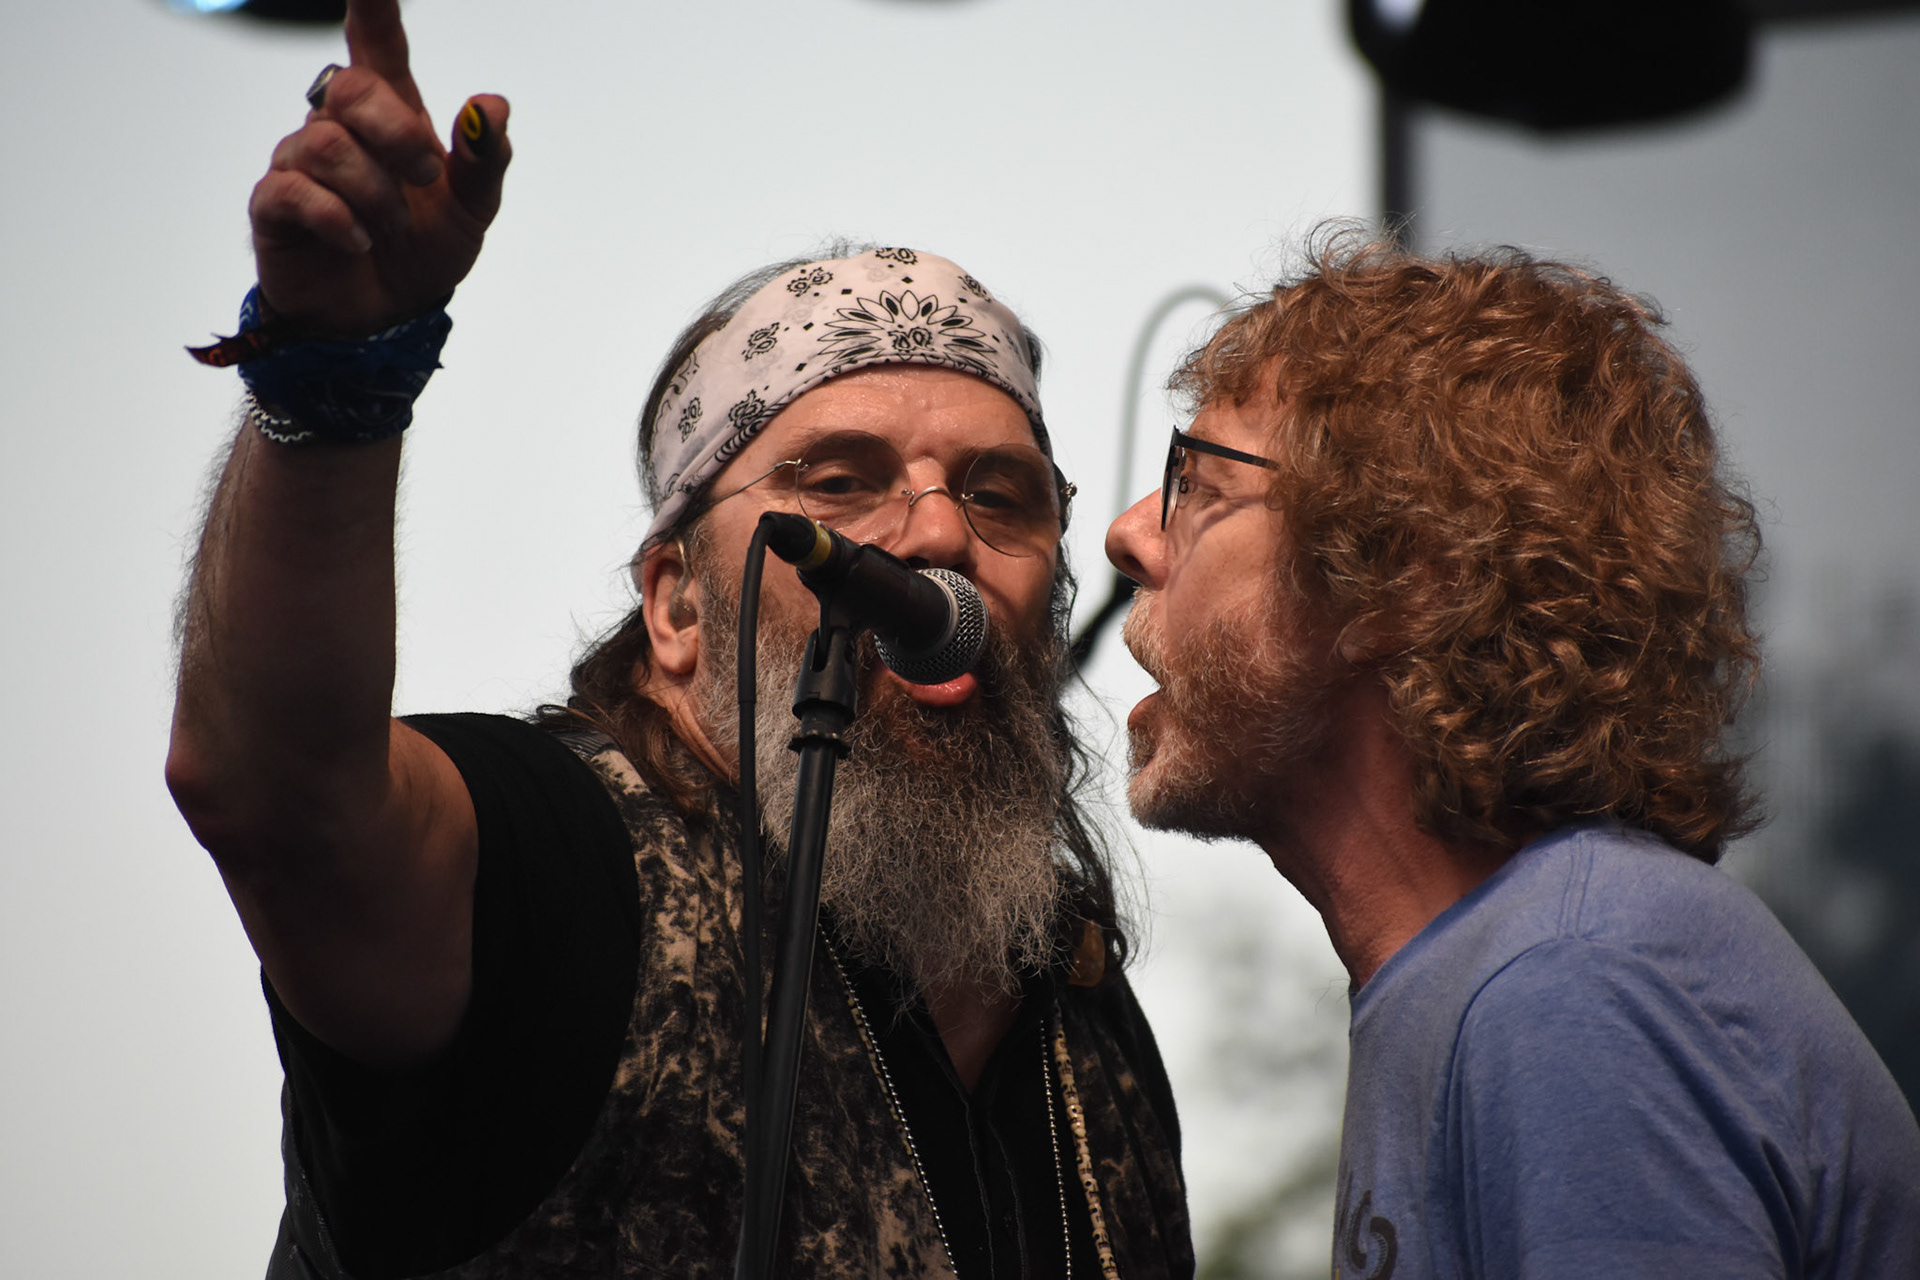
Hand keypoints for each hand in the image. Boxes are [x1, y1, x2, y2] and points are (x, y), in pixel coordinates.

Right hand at [249, 0, 510, 335]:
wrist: (386, 319)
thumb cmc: (424, 253)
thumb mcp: (472, 210)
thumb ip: (485, 159)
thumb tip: (491, 107)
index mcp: (392, 117)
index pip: (377, 43)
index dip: (373, 7)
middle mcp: (340, 129)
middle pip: (351, 89)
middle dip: (396, 133)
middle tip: (425, 174)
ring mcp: (301, 163)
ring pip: (327, 146)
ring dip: (374, 193)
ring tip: (391, 227)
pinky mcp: (274, 205)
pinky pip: (296, 191)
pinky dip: (339, 219)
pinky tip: (358, 241)